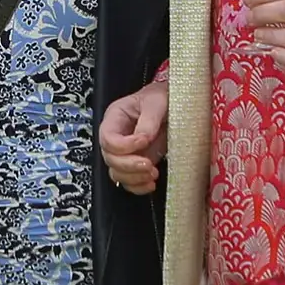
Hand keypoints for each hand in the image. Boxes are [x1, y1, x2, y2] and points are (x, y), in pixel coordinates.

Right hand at [97, 62, 168, 194]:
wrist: (176, 103)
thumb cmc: (163, 97)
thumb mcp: (157, 101)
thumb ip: (149, 119)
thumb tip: (143, 138)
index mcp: (115, 117)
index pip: (107, 137)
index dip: (123, 145)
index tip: (144, 141)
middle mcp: (117, 136)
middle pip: (110, 158)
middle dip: (129, 165)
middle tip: (149, 164)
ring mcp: (126, 152)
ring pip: (117, 173)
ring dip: (134, 178)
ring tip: (152, 173)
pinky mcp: (137, 163)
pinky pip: (129, 182)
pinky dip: (138, 187)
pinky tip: (151, 183)